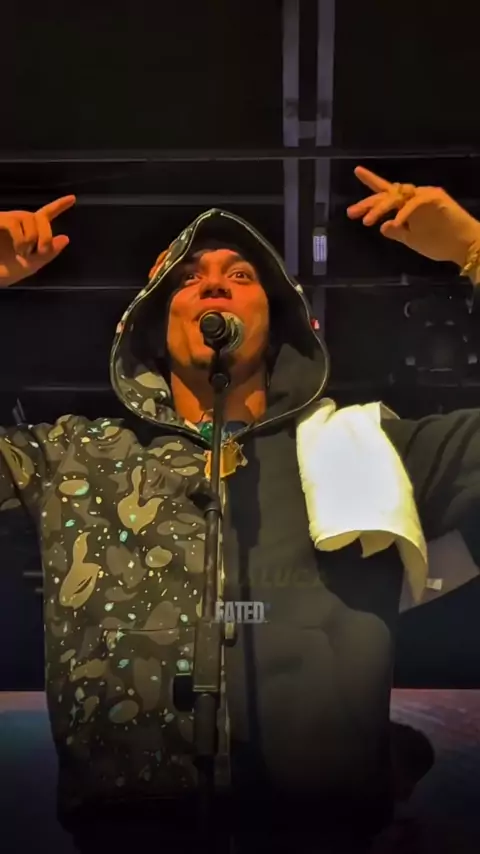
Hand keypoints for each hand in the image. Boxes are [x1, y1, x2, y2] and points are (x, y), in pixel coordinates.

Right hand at [0, 195, 75, 286]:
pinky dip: (21, 238)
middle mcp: (18, 222)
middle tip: (40, 252)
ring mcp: (6, 220)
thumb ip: (49, 252)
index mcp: (28, 231)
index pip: (45, 215)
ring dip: (32, 239)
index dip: (58, 206)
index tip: (73, 198)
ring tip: (22, 253)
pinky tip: (17, 249)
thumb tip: (65, 238)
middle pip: (41, 218)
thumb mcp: (31, 265)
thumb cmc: (4, 270)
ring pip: (30, 219)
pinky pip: (15, 223)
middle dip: (46, 236)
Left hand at [347, 167, 479, 267]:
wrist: (465, 247)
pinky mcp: (436, 198)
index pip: (386, 195)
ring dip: (381, 208)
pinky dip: (403, 213)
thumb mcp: (412, 240)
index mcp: (408, 207)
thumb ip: (398, 233)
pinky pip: (414, 203)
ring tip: (367, 221)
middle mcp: (415, 197)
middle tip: (352, 213)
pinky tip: (394, 223)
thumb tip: (383, 226)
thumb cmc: (441, 244)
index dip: (370, 189)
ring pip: (398, 196)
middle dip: (369, 204)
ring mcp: (425, 196)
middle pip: (387, 194)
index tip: (353, 190)